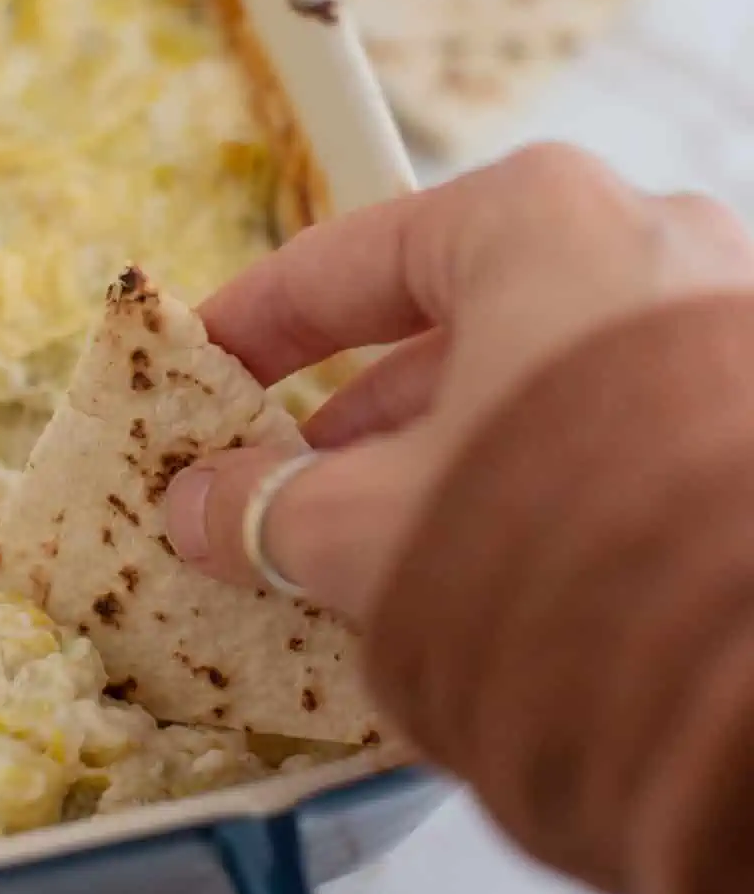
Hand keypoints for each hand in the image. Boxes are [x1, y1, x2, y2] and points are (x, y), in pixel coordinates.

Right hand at [166, 143, 753, 622]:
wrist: (753, 671)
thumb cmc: (553, 542)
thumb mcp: (369, 522)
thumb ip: (264, 506)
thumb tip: (195, 508)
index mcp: (536, 222)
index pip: (346, 261)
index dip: (253, 321)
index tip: (200, 361)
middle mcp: (641, 246)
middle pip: (438, 327)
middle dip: (343, 416)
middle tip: (269, 481)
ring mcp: (709, 327)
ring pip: (517, 383)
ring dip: (422, 458)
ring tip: (355, 541)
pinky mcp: (740, 413)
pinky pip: (587, 429)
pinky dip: (509, 480)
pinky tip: (462, 556)